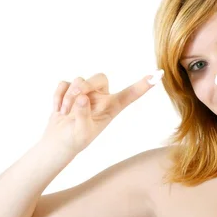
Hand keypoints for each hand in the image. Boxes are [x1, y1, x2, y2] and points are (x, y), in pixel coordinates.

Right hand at [44, 69, 163, 153]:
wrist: (58, 141)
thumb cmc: (75, 139)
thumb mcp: (82, 132)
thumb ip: (83, 115)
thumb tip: (82, 97)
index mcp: (112, 107)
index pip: (130, 94)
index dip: (143, 85)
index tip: (158, 75)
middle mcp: (102, 97)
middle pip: (98, 78)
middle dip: (84, 86)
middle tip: (75, 99)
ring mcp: (86, 92)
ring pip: (79, 80)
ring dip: (69, 96)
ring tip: (65, 113)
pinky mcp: (70, 90)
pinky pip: (64, 84)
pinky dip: (58, 96)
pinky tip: (58, 110)